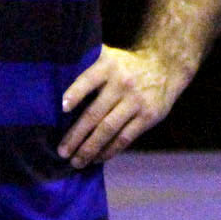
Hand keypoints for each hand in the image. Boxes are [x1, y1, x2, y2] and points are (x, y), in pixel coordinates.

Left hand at [57, 45, 177, 167]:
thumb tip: (55, 82)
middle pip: (95, 113)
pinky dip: (109, 151)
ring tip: (76, 161)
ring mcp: (136, 101)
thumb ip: (88, 65)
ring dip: (90, 149)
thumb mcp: (110, 57)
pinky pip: (124, 138)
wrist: (165, 67)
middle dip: (76, 135)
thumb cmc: (126, 65)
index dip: (75, 93)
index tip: (62, 108)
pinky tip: (96, 159)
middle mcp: (122, 83)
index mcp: (109, 66)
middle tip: (61, 152)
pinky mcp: (148, 117)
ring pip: (108, 130)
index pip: (89, 79)